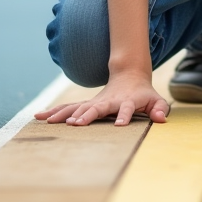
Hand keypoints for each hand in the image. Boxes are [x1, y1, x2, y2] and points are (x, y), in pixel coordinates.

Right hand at [34, 71, 169, 126]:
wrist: (129, 76)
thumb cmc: (144, 93)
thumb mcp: (157, 101)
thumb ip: (160, 109)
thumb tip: (162, 119)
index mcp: (127, 101)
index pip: (127, 109)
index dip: (125, 116)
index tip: (121, 125)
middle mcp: (109, 101)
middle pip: (98, 107)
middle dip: (87, 115)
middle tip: (76, 124)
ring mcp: (96, 102)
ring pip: (79, 106)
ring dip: (66, 113)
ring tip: (50, 121)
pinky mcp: (86, 104)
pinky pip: (69, 108)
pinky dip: (55, 111)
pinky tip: (39, 116)